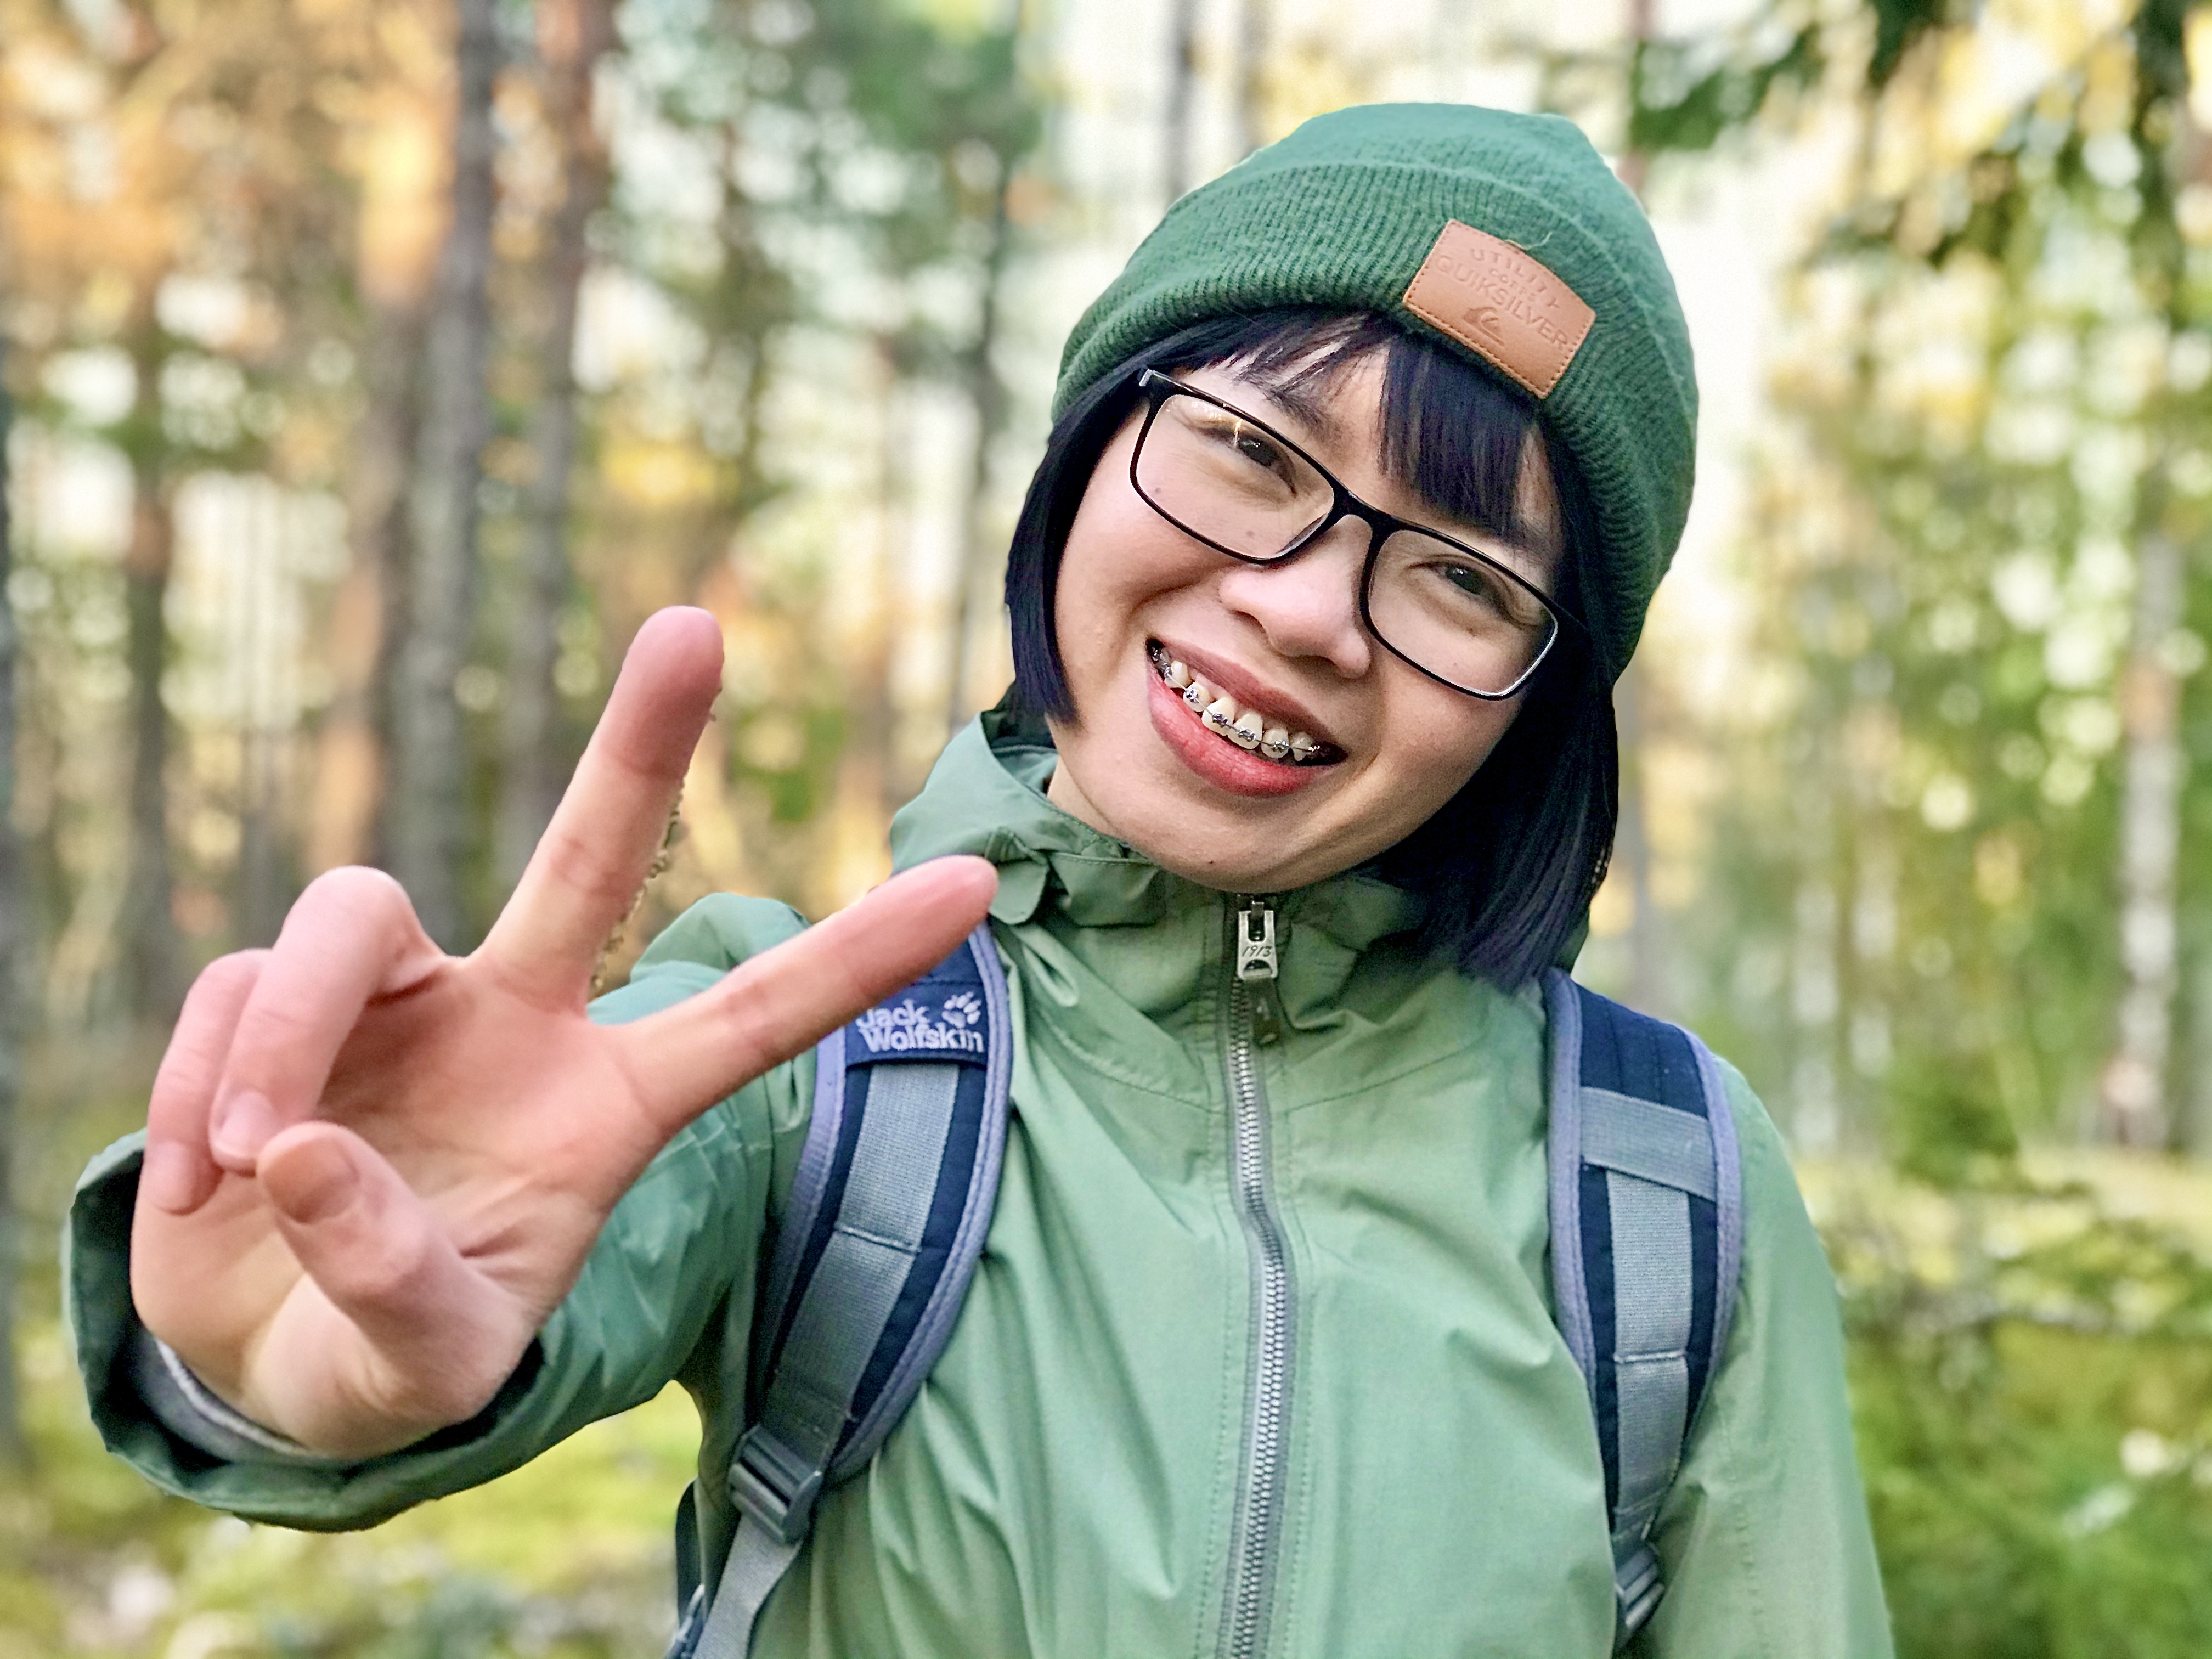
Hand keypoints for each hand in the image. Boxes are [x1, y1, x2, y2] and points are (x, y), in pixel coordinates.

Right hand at [128, 607, 996, 1458]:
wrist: (254, 1357)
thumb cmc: (379, 1357)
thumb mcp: (419, 1369)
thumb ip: (391, 1283)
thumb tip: (311, 1153)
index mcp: (606, 1107)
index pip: (754, 1015)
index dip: (861, 954)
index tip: (979, 881)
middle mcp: (517, 1020)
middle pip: (586, 856)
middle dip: (640, 748)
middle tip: (695, 627)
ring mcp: (400, 999)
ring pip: (347, 920)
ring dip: (279, 1034)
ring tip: (251, 1161)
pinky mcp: (273, 998)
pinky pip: (229, 995)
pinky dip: (204, 1084)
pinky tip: (202, 1186)